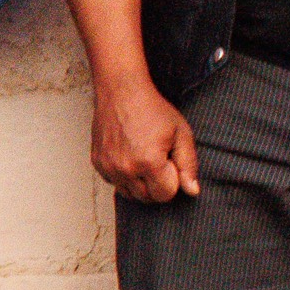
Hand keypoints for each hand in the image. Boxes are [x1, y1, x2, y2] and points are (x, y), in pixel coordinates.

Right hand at [90, 73, 198, 203]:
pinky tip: (130, 157)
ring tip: (145, 160)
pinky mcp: (97, 162)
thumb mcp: (181, 134)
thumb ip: (188, 165)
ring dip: (140, 184)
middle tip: (160, 161)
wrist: (121, 92)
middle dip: (158, 185)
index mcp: (149, 163)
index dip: (173, 180)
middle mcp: (125, 169)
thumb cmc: (153, 110)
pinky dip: (124, 177)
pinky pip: (114, 183)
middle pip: (147, 198)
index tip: (171, 162)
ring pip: (129, 194)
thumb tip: (192, 191)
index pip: (166, 194)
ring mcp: (108, 167)